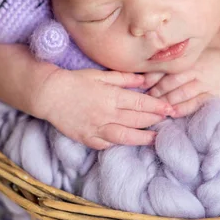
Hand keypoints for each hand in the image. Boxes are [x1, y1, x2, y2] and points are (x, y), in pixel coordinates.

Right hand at [31, 68, 173, 149]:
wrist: (49, 94)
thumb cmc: (75, 81)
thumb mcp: (100, 75)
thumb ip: (124, 79)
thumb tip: (144, 81)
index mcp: (112, 97)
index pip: (141, 104)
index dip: (158, 107)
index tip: (170, 108)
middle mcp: (107, 114)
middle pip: (137, 120)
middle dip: (154, 120)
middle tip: (168, 121)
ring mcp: (97, 128)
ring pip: (125, 136)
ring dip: (142, 138)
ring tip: (155, 138)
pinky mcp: (87, 138)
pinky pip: (106, 144)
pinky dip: (118, 144)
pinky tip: (127, 143)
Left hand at [146, 48, 219, 116]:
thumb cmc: (213, 62)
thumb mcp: (196, 57)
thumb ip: (177, 64)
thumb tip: (150, 71)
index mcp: (189, 60)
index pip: (167, 68)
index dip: (152, 77)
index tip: (140, 84)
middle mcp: (196, 70)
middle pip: (171, 81)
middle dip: (155, 91)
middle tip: (143, 99)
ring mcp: (205, 83)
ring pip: (181, 93)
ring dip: (166, 101)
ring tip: (154, 107)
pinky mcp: (213, 95)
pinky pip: (195, 103)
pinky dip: (183, 109)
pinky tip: (172, 113)